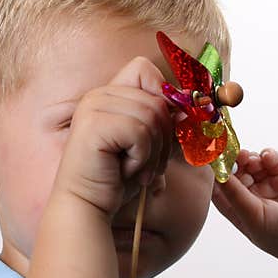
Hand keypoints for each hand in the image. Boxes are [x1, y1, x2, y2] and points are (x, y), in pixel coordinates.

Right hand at [52, 56, 180, 219]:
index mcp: (108, 95)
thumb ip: (167, 126)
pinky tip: (126, 171)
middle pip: (157, 98)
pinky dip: (142, 157)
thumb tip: (189, 112)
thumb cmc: (115, 179)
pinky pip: (140, 131)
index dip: (162, 98)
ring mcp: (93, 107)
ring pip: (152, 115)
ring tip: (137, 170)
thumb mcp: (150, 147)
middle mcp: (98, 95)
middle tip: (149, 165)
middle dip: (163, 138)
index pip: (144, 70)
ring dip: (154, 151)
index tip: (162, 132)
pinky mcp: (94, 125)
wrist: (88, 207)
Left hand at [210, 148, 277, 267]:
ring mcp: (270, 185)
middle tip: (230, 153)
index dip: (213, 174)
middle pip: (234, 172)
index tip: (209, 160)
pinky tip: (266, 158)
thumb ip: (234, 192)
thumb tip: (215, 172)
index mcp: (238, 210)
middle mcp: (252, 196)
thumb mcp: (252, 215)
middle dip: (231, 162)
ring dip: (247, 157)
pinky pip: (272, 159)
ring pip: (252, 163)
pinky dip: (267, 154)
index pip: (219, 188)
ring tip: (250, 159)